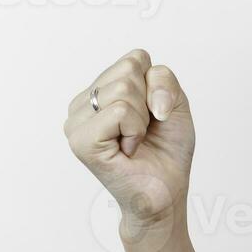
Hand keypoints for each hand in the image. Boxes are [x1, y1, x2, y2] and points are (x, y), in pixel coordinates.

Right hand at [63, 48, 195, 228]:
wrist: (165, 193)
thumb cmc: (167, 151)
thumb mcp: (175, 105)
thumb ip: (163, 79)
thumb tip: (142, 92)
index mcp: (99, 91)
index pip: (135, 59)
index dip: (156, 87)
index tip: (152, 116)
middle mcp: (82, 104)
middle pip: (129, 70)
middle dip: (149, 103)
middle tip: (143, 132)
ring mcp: (76, 122)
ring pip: (123, 88)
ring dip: (142, 120)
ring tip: (135, 142)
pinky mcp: (81, 140)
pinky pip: (120, 111)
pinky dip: (136, 130)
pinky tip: (129, 150)